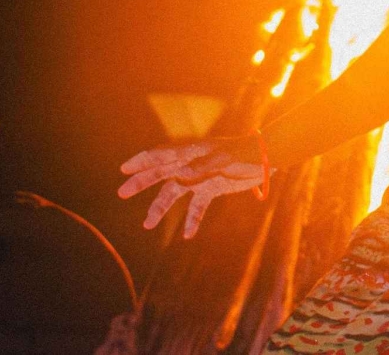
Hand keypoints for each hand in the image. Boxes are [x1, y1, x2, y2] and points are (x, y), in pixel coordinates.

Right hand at [117, 136, 264, 235]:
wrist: (266, 160)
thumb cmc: (244, 154)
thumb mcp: (223, 160)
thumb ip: (201, 167)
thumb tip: (179, 175)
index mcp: (191, 152)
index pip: (161, 155)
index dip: (142, 161)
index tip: (124, 169)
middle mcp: (191, 164)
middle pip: (161, 173)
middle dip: (141, 182)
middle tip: (122, 192)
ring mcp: (200, 177)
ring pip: (174, 193)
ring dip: (160, 207)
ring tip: (147, 224)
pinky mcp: (212, 188)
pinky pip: (196, 206)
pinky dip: (191, 219)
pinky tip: (187, 235)